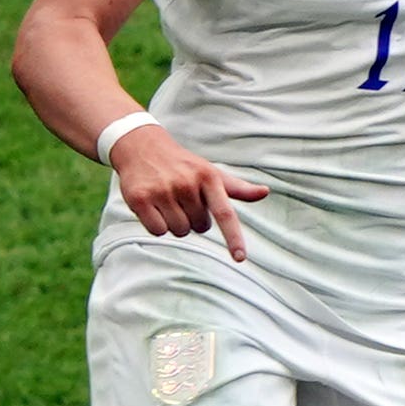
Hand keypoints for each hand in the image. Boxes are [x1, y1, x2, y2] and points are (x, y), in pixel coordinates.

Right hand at [106, 123, 270, 260]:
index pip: (225, 213)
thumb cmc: (184, 166)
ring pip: (179, 231)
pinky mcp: (139, 199)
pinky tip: (153, 207)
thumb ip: (237, 188)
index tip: (240, 258)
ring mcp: (162, 191)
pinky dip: (157, 225)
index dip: (233, 237)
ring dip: (176, 223)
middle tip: (183, 198)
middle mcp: (186, 184)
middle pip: (199, 228)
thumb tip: (265, 192)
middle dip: (193, 218)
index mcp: (208, 178)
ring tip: (169, 201)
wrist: (142, 147)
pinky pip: (158, 231)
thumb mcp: (211, 173)